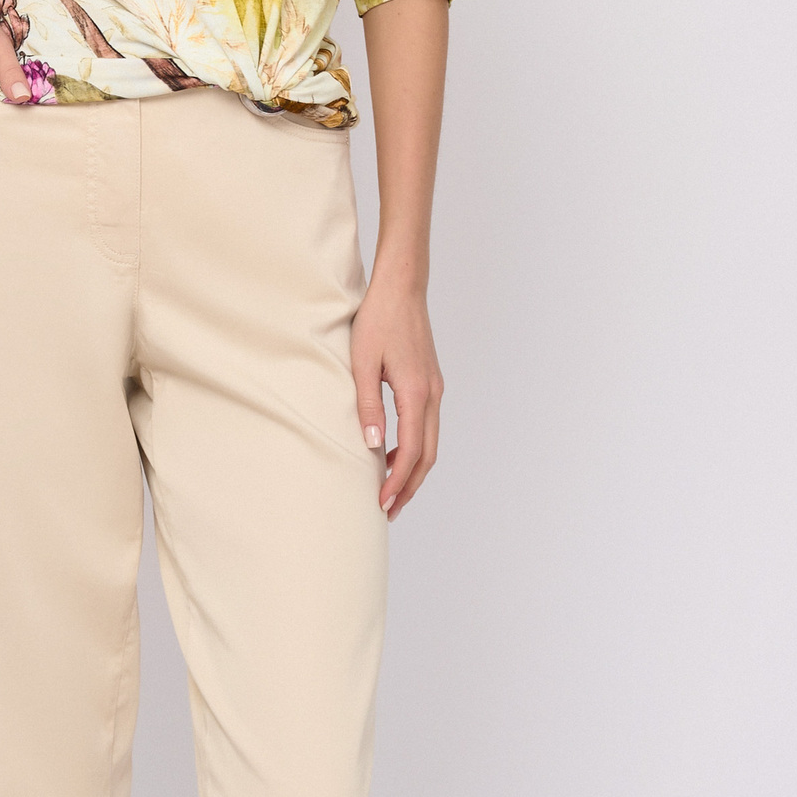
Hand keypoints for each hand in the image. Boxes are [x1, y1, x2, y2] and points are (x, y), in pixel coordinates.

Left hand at [351, 267, 443, 518]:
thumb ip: (367, 405)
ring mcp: (434, 388)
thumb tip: (371, 445)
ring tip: (392, 489)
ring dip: (414, 469)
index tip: (381, 502)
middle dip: (410, 485)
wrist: (402, 287)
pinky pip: (427, 425)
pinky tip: (393, 453)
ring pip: (431, 442)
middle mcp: (432, 394)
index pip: (410, 451)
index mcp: (416, 393)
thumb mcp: (362, 363)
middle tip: (390, 509)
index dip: (397, 481)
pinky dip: (415, 447)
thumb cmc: (378, 319)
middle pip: (427, 454)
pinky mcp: (430, 382)